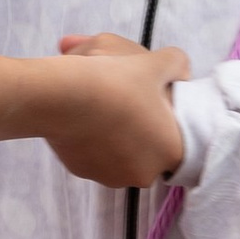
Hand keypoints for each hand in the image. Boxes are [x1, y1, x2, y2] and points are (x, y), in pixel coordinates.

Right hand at [40, 39, 190, 186]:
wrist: (60, 94)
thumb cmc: (115, 80)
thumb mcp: (153, 61)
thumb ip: (177, 64)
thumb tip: (179, 70)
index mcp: (171, 151)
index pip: (175, 137)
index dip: (164, 115)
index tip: (150, 98)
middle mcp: (144, 173)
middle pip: (147, 146)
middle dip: (137, 125)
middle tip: (123, 95)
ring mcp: (110, 177)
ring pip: (118, 152)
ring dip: (113, 132)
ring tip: (100, 101)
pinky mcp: (81, 172)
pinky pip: (92, 154)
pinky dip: (89, 137)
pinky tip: (81, 113)